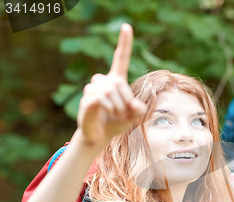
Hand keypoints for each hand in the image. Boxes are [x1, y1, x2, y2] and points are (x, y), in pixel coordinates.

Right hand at [77, 23, 145, 146]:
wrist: (99, 135)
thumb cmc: (116, 122)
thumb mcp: (133, 117)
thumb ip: (138, 110)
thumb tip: (137, 106)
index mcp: (116, 80)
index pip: (120, 58)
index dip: (124, 43)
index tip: (127, 27)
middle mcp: (103, 81)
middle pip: (118, 82)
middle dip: (126, 100)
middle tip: (124, 114)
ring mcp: (93, 89)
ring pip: (110, 90)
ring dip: (118, 106)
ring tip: (115, 115)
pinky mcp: (87, 99)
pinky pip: (102, 99)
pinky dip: (109, 108)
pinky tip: (107, 113)